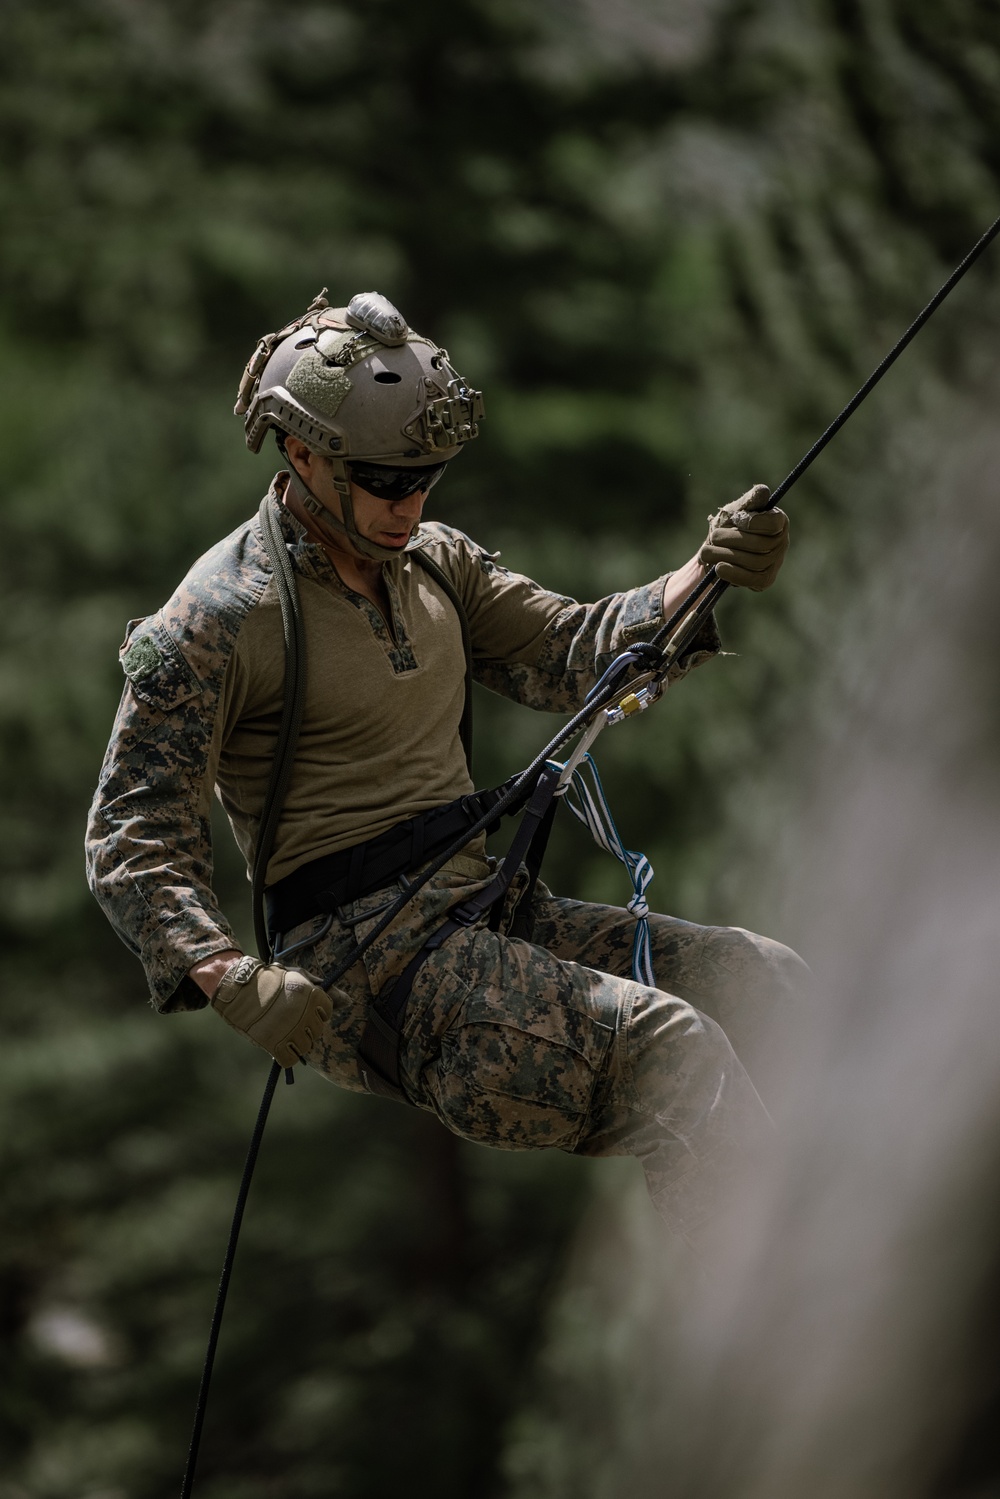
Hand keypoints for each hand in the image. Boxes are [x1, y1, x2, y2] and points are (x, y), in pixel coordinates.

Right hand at [210, 955, 331, 1065]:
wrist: (238, 988)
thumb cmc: (270, 980)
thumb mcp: (298, 977)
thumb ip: (324, 990)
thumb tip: (348, 1002)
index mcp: (312, 995)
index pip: (326, 1012)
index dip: (315, 1011)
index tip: (301, 1007)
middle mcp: (305, 1014)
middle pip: (316, 1030)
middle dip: (305, 1026)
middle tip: (288, 1018)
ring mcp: (290, 1031)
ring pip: (306, 1046)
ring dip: (296, 1041)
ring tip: (281, 1030)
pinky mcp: (275, 1045)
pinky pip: (291, 1060)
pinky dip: (286, 1055)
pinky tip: (277, 1045)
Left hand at [698, 483, 788, 590]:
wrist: (716, 550)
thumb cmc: (728, 525)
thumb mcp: (736, 509)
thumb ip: (749, 500)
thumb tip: (763, 491)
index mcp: (779, 521)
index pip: (772, 524)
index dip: (752, 523)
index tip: (736, 520)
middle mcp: (782, 542)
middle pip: (761, 545)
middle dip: (732, 540)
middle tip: (713, 537)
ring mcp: (775, 563)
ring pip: (755, 562)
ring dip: (727, 556)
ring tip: (707, 552)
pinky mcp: (765, 580)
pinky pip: (753, 580)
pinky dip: (734, 574)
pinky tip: (719, 568)